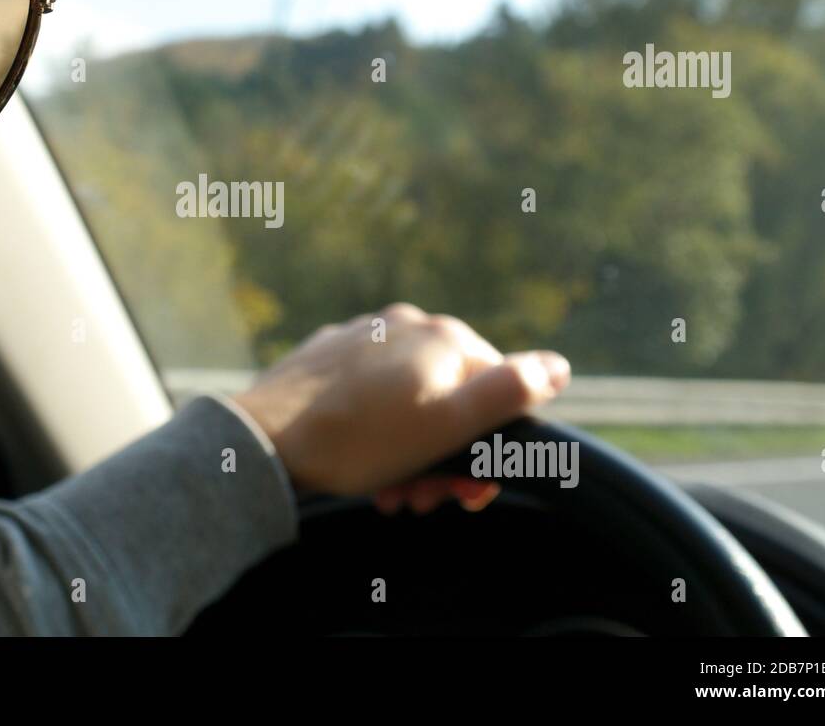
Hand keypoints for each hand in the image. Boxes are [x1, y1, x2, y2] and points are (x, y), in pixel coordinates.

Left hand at [234, 303, 569, 509]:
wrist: (265, 438)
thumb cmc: (360, 438)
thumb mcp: (448, 425)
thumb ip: (509, 392)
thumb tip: (559, 365)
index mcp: (445, 338)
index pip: (498, 390)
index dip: (490, 447)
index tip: (468, 491)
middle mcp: (407, 325)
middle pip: (451, 399)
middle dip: (446, 457)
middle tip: (423, 499)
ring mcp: (363, 336)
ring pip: (409, 401)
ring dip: (412, 453)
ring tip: (391, 492)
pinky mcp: (327, 356)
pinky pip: (368, 395)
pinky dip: (375, 431)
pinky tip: (362, 463)